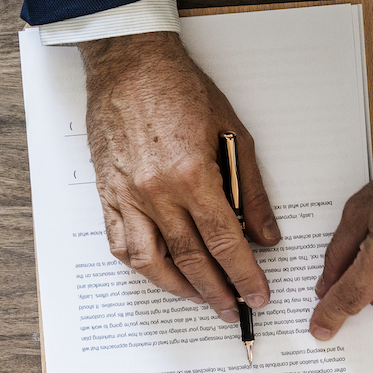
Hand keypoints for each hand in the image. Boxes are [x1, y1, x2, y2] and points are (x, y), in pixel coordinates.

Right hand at [81, 31, 280, 320]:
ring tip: (202, 299)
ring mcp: (126, 195)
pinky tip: (162, 274)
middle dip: (217, 291)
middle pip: (191, 260)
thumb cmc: (182, 91)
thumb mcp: (234, 135)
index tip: (258, 296)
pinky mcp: (106, 192)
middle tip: (234, 310)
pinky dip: (142, 266)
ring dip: (179, 288)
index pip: (225, 243)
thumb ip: (251, 192)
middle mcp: (156, 192)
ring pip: (151, 261)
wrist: (129, 63)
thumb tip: (266, 237)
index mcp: (192, 176)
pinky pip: (119, 244)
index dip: (245, 275)